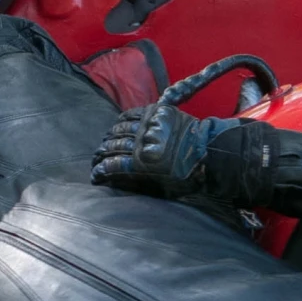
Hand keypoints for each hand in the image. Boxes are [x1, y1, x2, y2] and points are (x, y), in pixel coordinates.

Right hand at [91, 103, 219, 196]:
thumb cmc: (185, 176)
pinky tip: (118, 124)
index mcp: (143, 164)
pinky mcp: (156, 113)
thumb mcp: (160, 187)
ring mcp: (149, 126)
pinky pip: (133, 114)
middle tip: (98, 155)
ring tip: (107, 140)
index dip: (101, 169)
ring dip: (111, 136)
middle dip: (102, 152)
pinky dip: (123, 119)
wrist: (206, 153)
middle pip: (114, 145)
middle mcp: (142, 143)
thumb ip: (137, 182)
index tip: (95, 173)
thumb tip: (115, 179)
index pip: (113, 165)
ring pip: (121, 129)